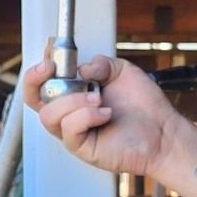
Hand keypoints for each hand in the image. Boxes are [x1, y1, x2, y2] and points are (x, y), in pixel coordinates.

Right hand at [23, 55, 196, 196]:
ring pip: (48, 115)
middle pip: (33, 99)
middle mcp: (69, 112)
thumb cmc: (144, 106)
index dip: (39, 65)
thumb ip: (101, 63)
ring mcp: (73, 130)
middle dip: (35, 79)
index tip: (49, 50)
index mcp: (74, 93)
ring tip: (97, 98)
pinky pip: (68, 130)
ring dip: (71, 101)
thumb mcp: (122, 71)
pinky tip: (105, 113)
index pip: (44, 81)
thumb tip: (81, 69)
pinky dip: (86, 116)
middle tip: (51, 68)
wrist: (163, 131)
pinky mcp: (81, 147)